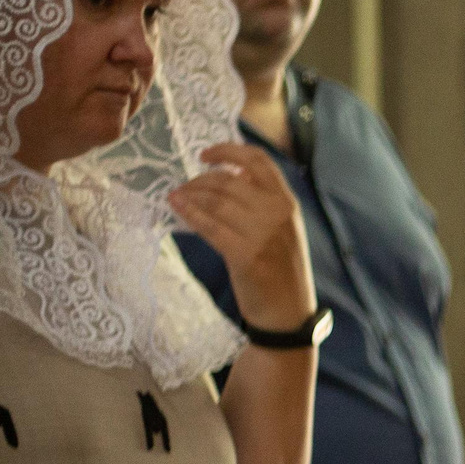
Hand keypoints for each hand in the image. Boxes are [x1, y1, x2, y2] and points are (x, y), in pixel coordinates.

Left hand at [169, 142, 315, 332]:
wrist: (288, 313)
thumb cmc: (281, 270)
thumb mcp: (282, 229)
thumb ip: (262, 203)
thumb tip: (227, 177)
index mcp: (287, 203)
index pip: (258, 160)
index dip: (227, 150)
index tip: (204, 155)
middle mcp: (278, 213)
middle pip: (229, 180)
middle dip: (199, 180)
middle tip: (183, 188)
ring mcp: (263, 234)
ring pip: (216, 201)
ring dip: (190, 195)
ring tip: (176, 197)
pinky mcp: (245, 255)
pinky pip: (210, 226)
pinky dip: (189, 213)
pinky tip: (176, 207)